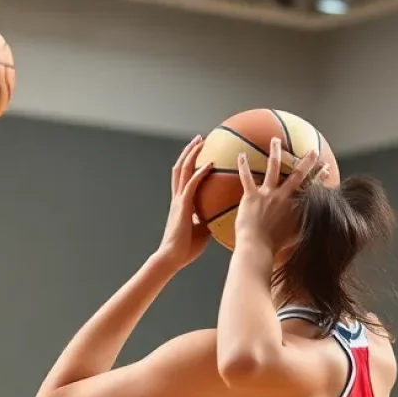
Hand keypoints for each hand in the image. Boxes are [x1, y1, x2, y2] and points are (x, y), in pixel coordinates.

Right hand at [153, 135, 214, 273]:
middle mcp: (178, 198)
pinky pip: (191, 184)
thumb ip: (210, 219)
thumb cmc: (187, 249)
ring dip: (191, 154)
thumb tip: (224, 214)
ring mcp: (178, 201)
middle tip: (200, 139)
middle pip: (181, 168)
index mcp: (181, 203)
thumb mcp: (203, 230)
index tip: (201, 153)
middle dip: (189, 152)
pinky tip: (210, 164)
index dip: (191, 164)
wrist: (173, 257)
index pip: (185, 179)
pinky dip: (200, 173)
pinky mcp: (182, 206)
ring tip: (200, 142)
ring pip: (182, 170)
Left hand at [235, 138, 326, 250]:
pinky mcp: (252, 197)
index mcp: (295, 206)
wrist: (257, 248)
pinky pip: (247, 178)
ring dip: (275, 153)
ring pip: (273, 168)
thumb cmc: (275, 246)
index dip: (321, 177)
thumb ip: (302, 227)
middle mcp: (284, 196)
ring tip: (275, 140)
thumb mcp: (295, 236)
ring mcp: (268, 194)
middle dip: (307, 162)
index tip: (327, 167)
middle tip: (312, 151)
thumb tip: (313, 228)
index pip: (312, 187)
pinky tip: (241, 156)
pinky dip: (244, 166)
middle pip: (298, 175)